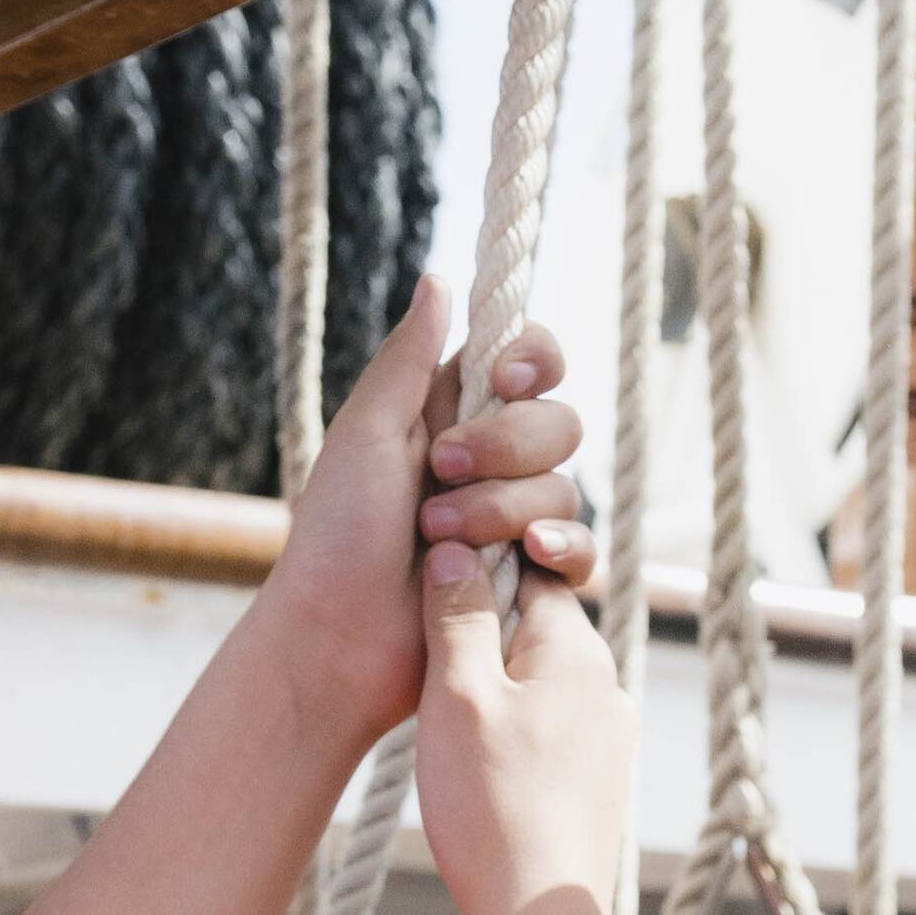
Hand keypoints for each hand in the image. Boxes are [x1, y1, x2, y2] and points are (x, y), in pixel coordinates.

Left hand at [267, 280, 597, 747]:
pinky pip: (580, 549)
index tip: (503, 380)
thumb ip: (408, 359)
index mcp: (450, 412)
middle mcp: (491, 460)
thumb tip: (440, 278)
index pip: (530, 360)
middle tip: (440, 474)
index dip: (533, 362)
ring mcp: (513, 519)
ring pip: (565, 487)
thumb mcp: (365, 433)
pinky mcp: (531, 579)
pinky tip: (524, 561)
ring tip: (441, 542)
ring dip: (501, 509)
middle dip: (505, 447)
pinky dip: (559, 550)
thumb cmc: (335, 534)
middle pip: (558, 421)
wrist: (338, 636)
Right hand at [413, 515, 632, 914]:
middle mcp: (607, 688)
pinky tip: (478, 777)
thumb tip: (457, 548)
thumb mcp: (457, 695)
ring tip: (450, 738)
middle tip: (429, 677)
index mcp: (578, 651)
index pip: (530, 574)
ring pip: (539, 688)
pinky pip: (548, 737)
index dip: (477, 571)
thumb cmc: (493, 806)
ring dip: (492, 697)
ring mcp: (608, 741)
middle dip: (481, 642)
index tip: (432, 590)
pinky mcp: (598, 787)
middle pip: (534, 632)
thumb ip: (457, 614)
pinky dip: (511, 742)